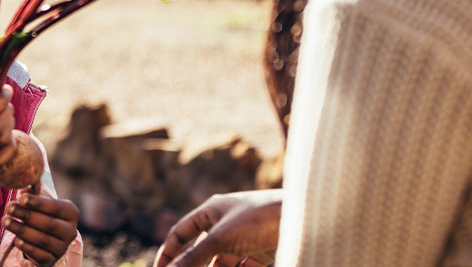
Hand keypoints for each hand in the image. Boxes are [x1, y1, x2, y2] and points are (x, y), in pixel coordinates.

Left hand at [2, 190, 79, 265]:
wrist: (44, 239)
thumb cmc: (41, 214)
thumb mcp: (39, 202)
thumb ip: (33, 193)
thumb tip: (24, 187)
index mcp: (71, 213)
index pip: (56, 207)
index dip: (38, 203)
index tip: (21, 198)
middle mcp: (71, 231)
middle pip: (49, 224)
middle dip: (26, 215)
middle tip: (9, 207)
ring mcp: (62, 247)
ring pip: (42, 239)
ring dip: (22, 230)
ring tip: (5, 221)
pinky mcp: (51, 260)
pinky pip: (39, 254)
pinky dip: (27, 247)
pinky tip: (16, 240)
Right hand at [154, 189, 282, 266]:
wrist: (303, 217)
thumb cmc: (258, 218)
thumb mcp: (220, 239)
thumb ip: (193, 257)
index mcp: (211, 211)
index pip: (181, 233)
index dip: (168, 253)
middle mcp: (225, 222)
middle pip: (201, 250)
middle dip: (193, 266)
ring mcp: (244, 237)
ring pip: (221, 261)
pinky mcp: (262, 250)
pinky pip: (243, 266)